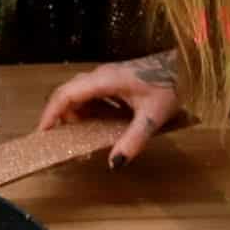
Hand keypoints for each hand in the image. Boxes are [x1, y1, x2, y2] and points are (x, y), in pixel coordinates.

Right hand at [36, 53, 179, 166]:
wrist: (187, 66)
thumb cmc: (171, 85)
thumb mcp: (153, 116)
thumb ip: (133, 140)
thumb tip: (113, 163)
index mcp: (105, 80)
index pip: (66, 94)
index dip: (51, 113)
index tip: (42, 133)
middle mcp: (101, 75)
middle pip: (69, 93)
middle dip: (61, 117)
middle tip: (61, 141)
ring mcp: (108, 76)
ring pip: (80, 94)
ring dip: (75, 115)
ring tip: (79, 137)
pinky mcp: (115, 80)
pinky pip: (92, 95)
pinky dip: (87, 111)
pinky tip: (97, 126)